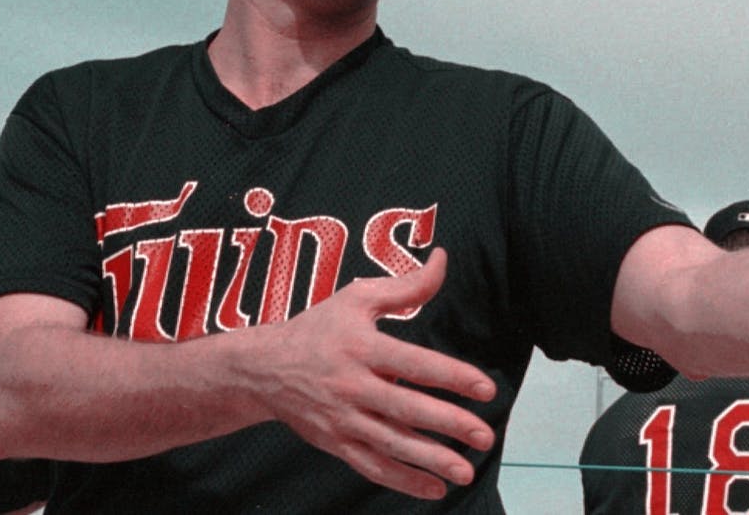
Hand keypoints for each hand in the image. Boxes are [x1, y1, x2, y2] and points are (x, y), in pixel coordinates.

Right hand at [255, 248, 496, 498]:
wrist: (262, 369)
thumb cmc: (318, 328)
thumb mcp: (357, 298)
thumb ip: (407, 286)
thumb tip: (443, 259)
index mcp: (361, 348)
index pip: (414, 364)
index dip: (452, 376)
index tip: (486, 388)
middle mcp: (352, 386)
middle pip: (406, 409)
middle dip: (448, 425)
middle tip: (485, 437)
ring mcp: (342, 419)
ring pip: (390, 445)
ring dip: (430, 461)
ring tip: (465, 471)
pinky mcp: (336, 444)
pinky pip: (372, 467)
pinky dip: (403, 481)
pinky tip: (435, 489)